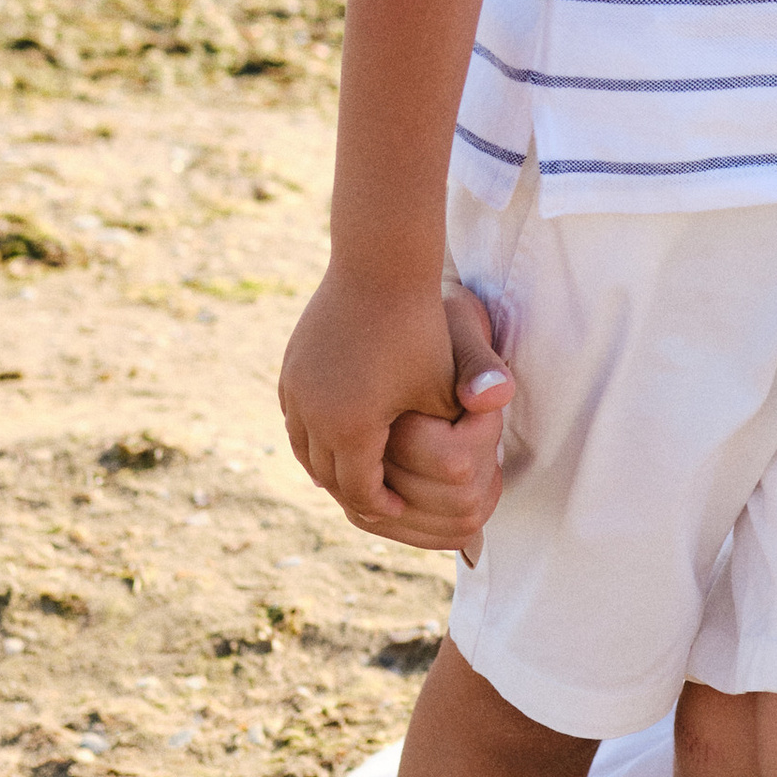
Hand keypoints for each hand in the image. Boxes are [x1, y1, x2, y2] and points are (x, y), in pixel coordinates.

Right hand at [279, 268, 511, 545]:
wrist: (379, 265)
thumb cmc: (419, 328)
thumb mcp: (444, 387)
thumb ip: (458, 435)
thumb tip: (486, 478)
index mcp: (349, 428)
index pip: (360, 490)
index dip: (381, 506)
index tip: (399, 511)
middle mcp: (312, 414)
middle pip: (327, 475)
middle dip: (352, 492)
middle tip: (375, 502)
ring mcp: (294, 389)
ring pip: (304, 448)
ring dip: (328, 466)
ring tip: (354, 473)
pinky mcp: (290, 367)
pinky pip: (296, 417)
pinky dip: (313, 435)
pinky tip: (335, 434)